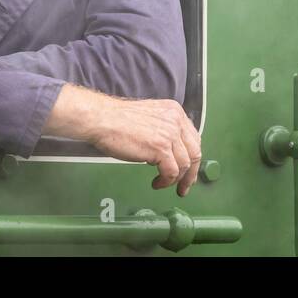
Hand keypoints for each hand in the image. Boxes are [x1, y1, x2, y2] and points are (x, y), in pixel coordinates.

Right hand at [47, 86, 201, 195]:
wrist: (103, 120)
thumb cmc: (118, 121)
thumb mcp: (149, 119)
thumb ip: (163, 129)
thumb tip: (170, 150)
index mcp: (174, 111)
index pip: (193, 137)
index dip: (191, 157)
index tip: (189, 170)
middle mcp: (176, 120)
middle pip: (194, 152)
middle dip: (190, 173)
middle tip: (184, 186)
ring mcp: (169, 134)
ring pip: (185, 164)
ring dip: (175, 180)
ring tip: (163, 184)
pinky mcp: (161, 148)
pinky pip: (172, 172)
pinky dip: (166, 181)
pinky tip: (157, 183)